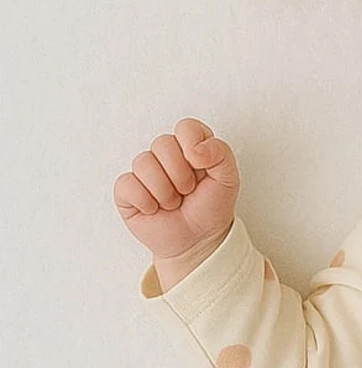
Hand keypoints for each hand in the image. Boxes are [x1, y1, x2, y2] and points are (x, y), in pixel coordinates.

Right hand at [113, 117, 239, 281]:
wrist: (198, 240)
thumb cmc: (211, 207)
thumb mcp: (228, 179)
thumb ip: (220, 153)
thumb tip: (194, 148)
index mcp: (190, 145)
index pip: (186, 127)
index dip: (193, 146)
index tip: (202, 166)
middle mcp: (165, 154)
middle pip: (162, 143)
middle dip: (180, 174)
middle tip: (188, 191)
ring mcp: (144, 171)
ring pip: (144, 163)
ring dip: (165, 191)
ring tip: (174, 202)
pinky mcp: (127, 190)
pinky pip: (127, 184)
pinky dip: (146, 201)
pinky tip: (155, 210)